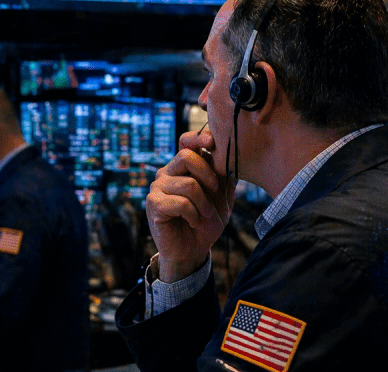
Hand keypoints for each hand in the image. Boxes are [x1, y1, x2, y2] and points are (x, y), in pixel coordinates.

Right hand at [146, 128, 235, 282]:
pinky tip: (192, 222)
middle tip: (216, 193)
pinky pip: (180, 202)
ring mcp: (157, 187)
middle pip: (187, 157)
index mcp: (182, 167)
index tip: (212, 142)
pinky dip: (193, 215)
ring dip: (204, 204)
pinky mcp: (153, 203)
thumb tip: (234, 155)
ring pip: (188, 184)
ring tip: (205, 215)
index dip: (197, 137)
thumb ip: (225, 177)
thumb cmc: (205, 222)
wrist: (192, 251)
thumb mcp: (221, 198)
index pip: (185, 142)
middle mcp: (167, 172)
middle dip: (208, 176)